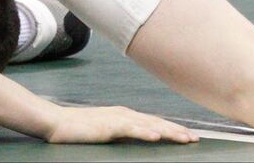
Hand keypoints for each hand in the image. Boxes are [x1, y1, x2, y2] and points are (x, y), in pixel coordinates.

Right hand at [45, 105, 197, 144]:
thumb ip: (123, 133)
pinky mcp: (108, 126)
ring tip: (185, 138)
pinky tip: (156, 136)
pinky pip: (130, 129)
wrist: (57, 122)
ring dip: (169, 131)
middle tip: (196, 139)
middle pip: (157, 122)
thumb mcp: (106, 130)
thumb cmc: (79, 128)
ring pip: (149, 125)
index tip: (189, 135)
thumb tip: (139, 138)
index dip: (173, 128)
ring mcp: (117, 119)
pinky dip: (145, 132)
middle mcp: (125, 114)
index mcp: (125, 115)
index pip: (154, 122)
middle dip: (178, 130)